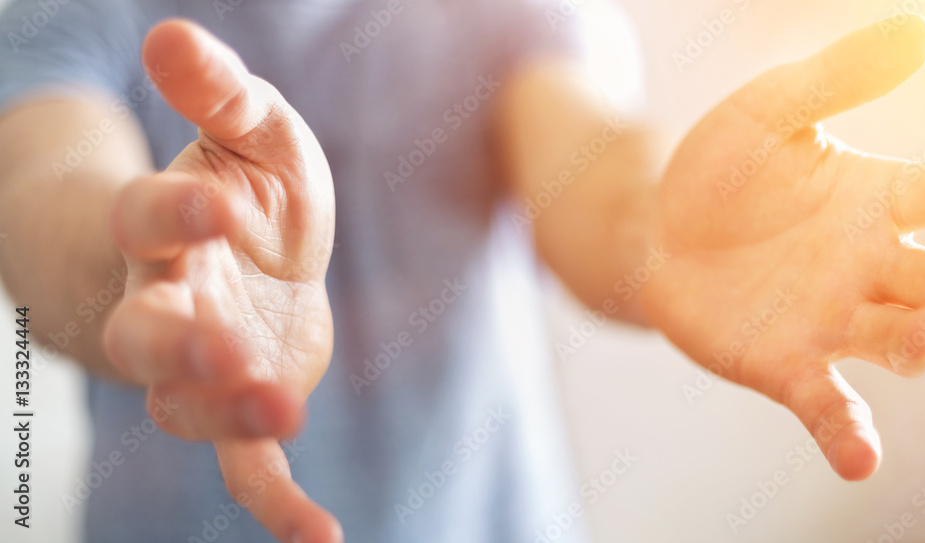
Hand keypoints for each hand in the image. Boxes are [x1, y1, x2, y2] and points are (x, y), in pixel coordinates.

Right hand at [101, 20, 340, 541]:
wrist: (234, 255)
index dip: (172, 220)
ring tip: (281, 411)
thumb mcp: (249, 131)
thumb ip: (219, 94)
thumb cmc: (241, 190)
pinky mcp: (247, 403)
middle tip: (223, 351)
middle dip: (179, 347)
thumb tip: (172, 35)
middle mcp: (169, 304)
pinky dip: (280, 504)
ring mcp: (206, 363)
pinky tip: (323, 540)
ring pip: (191, 406)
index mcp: (166, 230)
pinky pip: (249, 465)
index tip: (208, 206)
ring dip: (229, 414)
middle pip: (147, 336)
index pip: (148, 224)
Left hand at [640, 16, 924, 479]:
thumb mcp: (767, 111)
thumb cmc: (720, 170)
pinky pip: (830, 407)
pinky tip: (861, 462)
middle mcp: (871, 265)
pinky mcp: (787, 366)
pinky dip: (849, 437)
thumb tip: (922, 30)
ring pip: (903, 343)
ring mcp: (833, 321)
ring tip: (918, 339)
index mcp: (878, 199)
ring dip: (921, 346)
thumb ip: (835, 78)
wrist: (655, 227)